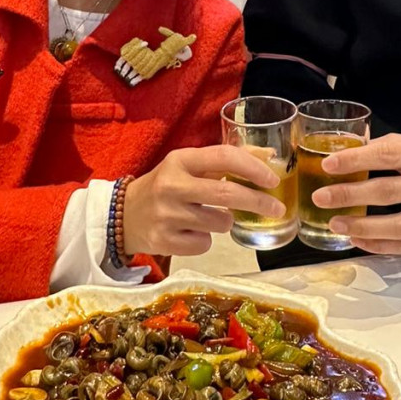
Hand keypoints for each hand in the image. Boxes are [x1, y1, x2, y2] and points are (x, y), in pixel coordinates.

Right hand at [122, 145, 285, 257]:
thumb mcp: (189, 166)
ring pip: (221, 222)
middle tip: (277, 208)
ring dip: (225, 221)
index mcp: (180, 160)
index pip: (224, 157)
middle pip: (227, 194)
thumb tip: (269, 156)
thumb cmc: (166, 186)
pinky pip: (205, 244)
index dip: (253, 167)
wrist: (123, 215)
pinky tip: (190, 231)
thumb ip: (226, 160)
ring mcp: (167, 215)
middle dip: (258, 201)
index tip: (273, 179)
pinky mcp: (164, 241)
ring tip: (208, 216)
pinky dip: (205, 239)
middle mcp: (172, 186)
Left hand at [311, 133, 400, 253]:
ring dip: (362, 226)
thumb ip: (388, 148)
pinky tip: (356, 239)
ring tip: (335, 223)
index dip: (358, 160)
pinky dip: (378, 245)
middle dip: (351, 194)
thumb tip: (344, 153)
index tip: (329, 164)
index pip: (392, 155)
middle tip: (321, 196)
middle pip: (391, 192)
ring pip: (399, 226)